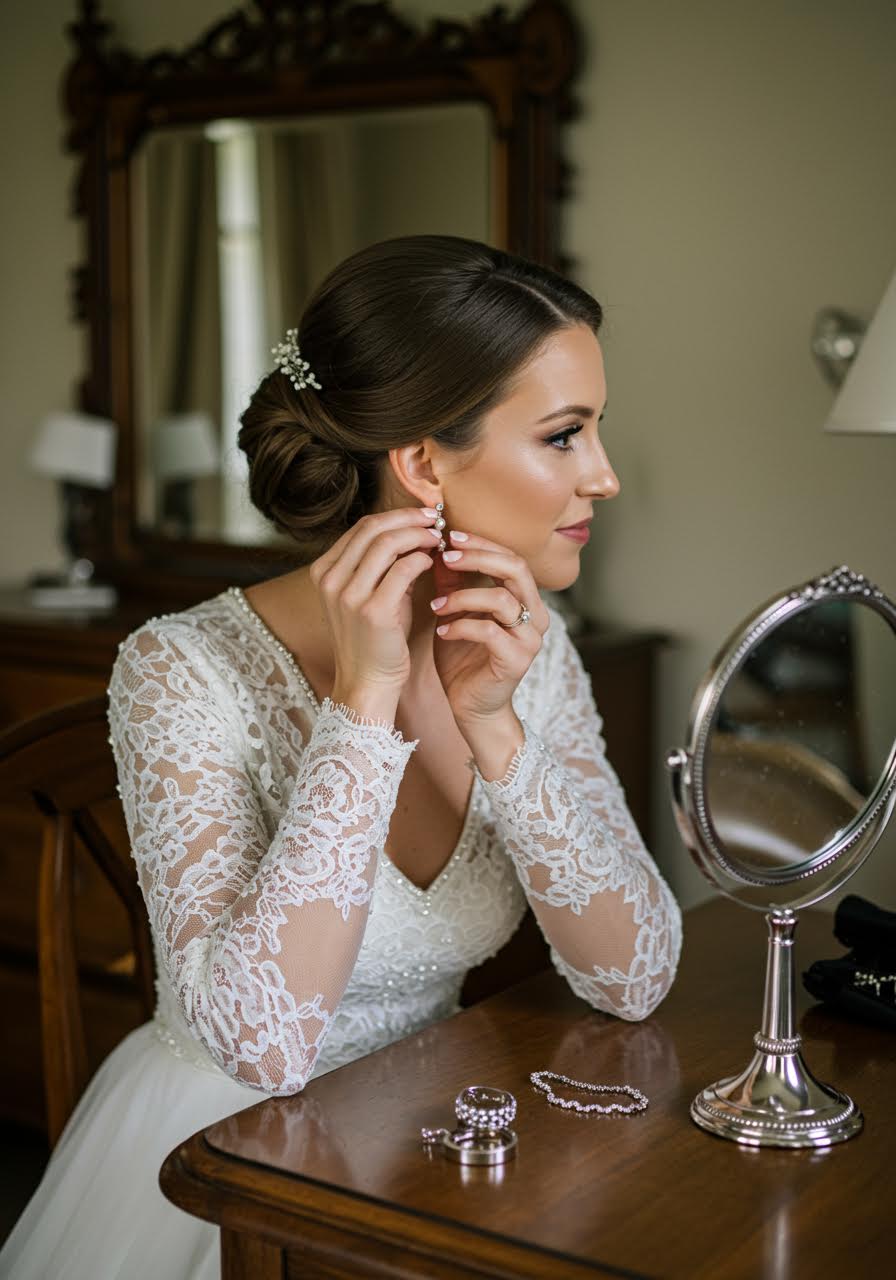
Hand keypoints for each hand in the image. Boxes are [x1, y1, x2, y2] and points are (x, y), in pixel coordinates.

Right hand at [309, 507, 439, 712]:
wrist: (368, 682)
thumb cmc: (375, 638)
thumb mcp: (369, 594)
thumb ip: (383, 564)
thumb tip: (413, 532)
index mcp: (324, 572)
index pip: (361, 528)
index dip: (394, 516)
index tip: (420, 515)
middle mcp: (330, 580)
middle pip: (372, 529)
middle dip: (408, 518)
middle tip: (433, 518)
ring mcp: (348, 596)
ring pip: (387, 543)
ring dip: (417, 535)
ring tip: (437, 538)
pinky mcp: (373, 611)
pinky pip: (403, 568)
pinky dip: (421, 558)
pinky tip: (431, 561)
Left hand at [430, 530, 549, 726]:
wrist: (471, 707)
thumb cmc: (463, 658)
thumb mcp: (455, 613)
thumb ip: (453, 584)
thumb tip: (438, 547)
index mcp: (525, 600)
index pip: (511, 558)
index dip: (482, 544)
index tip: (450, 537)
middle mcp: (535, 615)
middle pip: (516, 570)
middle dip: (479, 558)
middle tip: (447, 556)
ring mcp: (529, 638)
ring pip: (501, 599)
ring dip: (463, 597)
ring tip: (436, 605)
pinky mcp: (516, 660)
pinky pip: (489, 631)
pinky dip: (461, 626)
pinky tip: (442, 631)